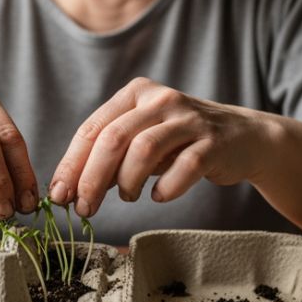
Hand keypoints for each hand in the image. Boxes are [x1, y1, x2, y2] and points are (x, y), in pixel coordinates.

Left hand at [48, 77, 269, 216]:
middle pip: (113, 138)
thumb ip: (109, 159)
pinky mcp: (213, 142)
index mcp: (136, 93)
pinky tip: (160, 195)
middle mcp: (160, 99)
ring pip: (144, 149)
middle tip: (84, 208)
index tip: (58, 195)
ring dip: (127, 182)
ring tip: (127, 197)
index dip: (72, 164)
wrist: (243, 138)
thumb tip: (69, 190)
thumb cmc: (181, 143)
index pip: (93, 128)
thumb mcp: (142, 141)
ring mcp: (189, 118)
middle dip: (91, 178)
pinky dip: (167, 187)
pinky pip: (184, 166)